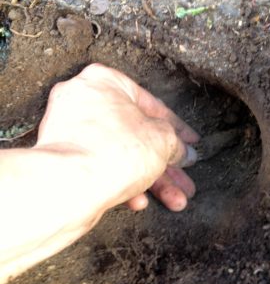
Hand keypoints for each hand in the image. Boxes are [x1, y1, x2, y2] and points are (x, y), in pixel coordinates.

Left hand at [35, 63, 199, 212]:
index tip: (191, 143)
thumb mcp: (163, 139)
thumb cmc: (115, 151)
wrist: (69, 187)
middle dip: (166, 164)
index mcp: (105, 82)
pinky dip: (123, 183)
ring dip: (152, 180)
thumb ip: (175, 141)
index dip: (179, 129)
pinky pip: (102, 166)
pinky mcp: (64, 159)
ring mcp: (71, 131)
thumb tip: (182, 151)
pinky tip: (138, 201)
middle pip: (138, 135)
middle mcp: (84, 102)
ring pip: (122, 154)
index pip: (153, 105)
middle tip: (184, 180)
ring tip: (175, 200)